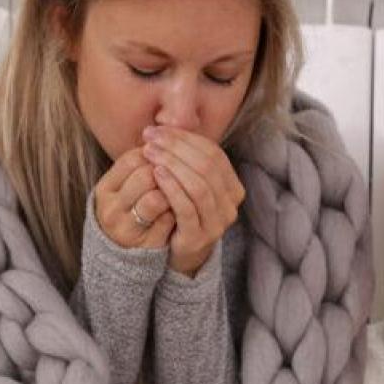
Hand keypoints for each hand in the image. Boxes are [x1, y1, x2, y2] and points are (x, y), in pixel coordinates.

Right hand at [93, 147, 174, 248]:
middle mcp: (111, 208)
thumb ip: (141, 164)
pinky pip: (167, 220)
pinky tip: (182, 207)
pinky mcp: (145, 243)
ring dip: (173, 190)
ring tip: (182, 188)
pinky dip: (177, 210)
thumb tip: (166, 134)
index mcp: (105, 189)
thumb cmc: (131, 209)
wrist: (123, 251)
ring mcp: (126, 228)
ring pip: (156, 198)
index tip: (166, 154)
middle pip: (145, 177)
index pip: (130, 160)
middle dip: (166, 170)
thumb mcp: (126, 186)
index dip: (154, 154)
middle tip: (179, 169)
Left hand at [140, 125, 245, 276]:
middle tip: (151, 139)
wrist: (180, 253)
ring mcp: (218, 222)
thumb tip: (161, 130)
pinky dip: (171, 187)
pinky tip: (156, 174)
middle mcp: (231, 204)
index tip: (158, 130)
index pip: (213, 153)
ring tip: (150, 153)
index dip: (185, 138)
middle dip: (176, 148)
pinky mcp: (200, 237)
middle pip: (207, 166)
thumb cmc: (181, 211)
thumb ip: (184, 160)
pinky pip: (186, 207)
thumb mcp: (188, 184)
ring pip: (199, 185)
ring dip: (173, 164)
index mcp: (233, 187)